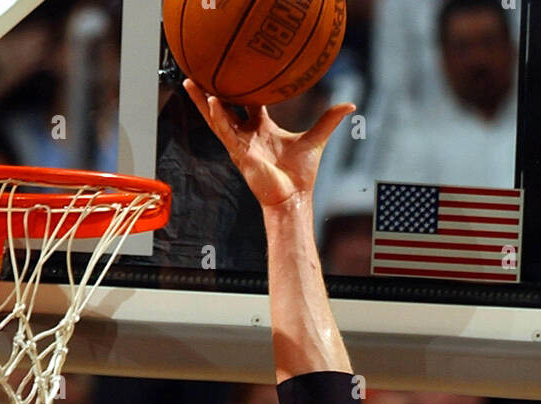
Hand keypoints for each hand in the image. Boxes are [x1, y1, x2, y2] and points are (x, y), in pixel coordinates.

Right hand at [183, 81, 354, 209]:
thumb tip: (349, 105)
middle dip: (212, 91)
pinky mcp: (240, 153)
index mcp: (262, 129)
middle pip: (226, 107)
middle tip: (199, 72)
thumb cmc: (300, 175)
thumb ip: (328, 121)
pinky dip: (219, 116)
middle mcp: (248, 135)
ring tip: (190, 82)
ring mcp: (241, 144)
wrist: (293, 198)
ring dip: (203, 101)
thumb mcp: (315, 140)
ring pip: (218, 118)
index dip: (243, 85)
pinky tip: (211, 101)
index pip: (248, 102)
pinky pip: (226, 131)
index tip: (237, 67)